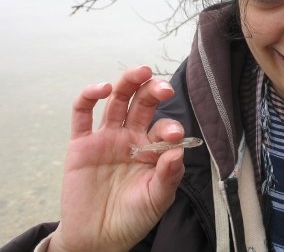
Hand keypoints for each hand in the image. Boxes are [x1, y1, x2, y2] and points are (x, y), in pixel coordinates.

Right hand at [48, 66, 184, 251]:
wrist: (97, 239)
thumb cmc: (133, 218)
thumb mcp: (157, 199)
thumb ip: (169, 176)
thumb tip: (178, 150)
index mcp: (152, 148)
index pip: (164, 126)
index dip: (169, 127)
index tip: (171, 136)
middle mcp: (131, 137)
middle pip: (143, 103)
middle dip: (153, 90)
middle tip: (164, 87)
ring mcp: (106, 138)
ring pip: (117, 101)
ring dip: (127, 83)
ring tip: (140, 72)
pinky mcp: (81, 144)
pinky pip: (82, 114)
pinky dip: (89, 97)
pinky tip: (102, 89)